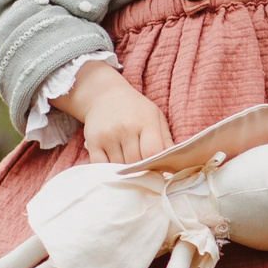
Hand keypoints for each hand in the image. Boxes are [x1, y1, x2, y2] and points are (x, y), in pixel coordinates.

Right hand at [56, 61, 172, 164]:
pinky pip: (101, 166)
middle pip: (136, 163)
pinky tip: (115, 169)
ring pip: (119, 167)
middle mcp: (125, 128)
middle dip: (142, 171)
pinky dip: (109, 172)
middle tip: (144, 172)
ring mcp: (107, 135)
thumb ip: (166, 141)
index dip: (156, 165)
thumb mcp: (156, 117)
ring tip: (130, 168)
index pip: (152, 152)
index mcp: (145, 121)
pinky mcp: (93, 142)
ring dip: (126, 172)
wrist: (104, 95)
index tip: (158, 170)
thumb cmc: (136, 110)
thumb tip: (175, 165)